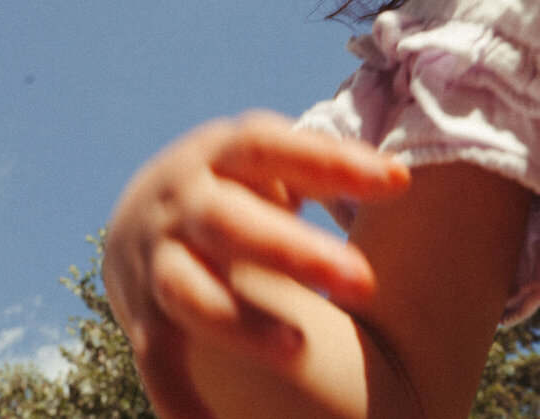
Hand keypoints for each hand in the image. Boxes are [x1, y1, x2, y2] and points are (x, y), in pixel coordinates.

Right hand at [104, 111, 409, 418]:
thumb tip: (398, 180)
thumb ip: (321, 167)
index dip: (331, 161)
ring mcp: (156, 261)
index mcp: (219, 155)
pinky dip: (183, 401)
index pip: (270, 147)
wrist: (139, 220)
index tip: (400, 182)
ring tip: (301, 350)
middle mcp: (180, 204)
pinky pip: (159, 364)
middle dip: (293, 253)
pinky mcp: (143, 319)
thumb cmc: (237, 188)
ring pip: (187, 292)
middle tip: (366, 284)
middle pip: (228, 222)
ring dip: (241, 323)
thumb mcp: (268, 164)